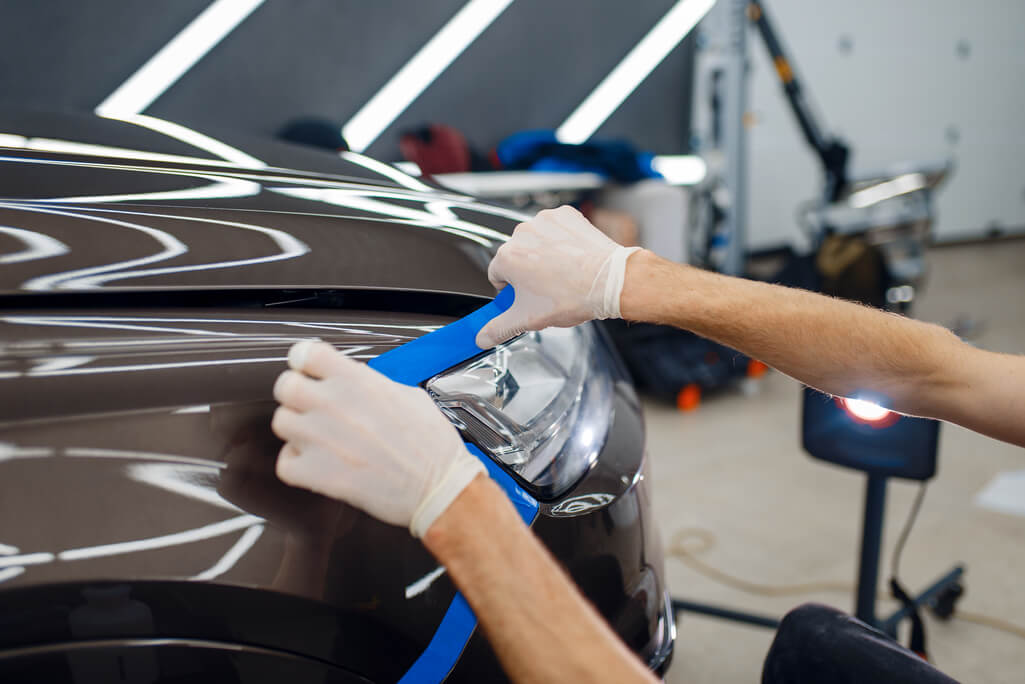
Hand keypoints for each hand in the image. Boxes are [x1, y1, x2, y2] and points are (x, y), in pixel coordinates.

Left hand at [271, 340, 486, 536]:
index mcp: (356, 380)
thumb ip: (371, 383)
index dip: (305, 363)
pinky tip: (319, 464)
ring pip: (281, 423)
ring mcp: (320, 439)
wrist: (439, 487)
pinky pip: (285, 463)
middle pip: (284, 386)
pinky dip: (298, 465)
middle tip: (312, 407)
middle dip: (297, 396)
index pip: (304, 353)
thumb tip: (354, 381)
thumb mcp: (408, 394)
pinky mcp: (316, 473)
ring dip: (297, 430)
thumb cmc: (431, 444)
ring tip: (319, 439)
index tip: (309, 371)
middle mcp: (333, 404)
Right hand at [476, 206, 641, 347]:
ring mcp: (545, 221)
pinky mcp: (566, 215)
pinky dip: (562, 240)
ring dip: (544, 254)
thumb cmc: (573, 296)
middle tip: (548, 289)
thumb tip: (482, 337)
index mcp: (507, 257)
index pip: (496, 274)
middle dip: (528, 272)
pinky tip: (573, 257)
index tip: (526, 296)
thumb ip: (499, 328)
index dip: (511, 289)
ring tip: (563, 274)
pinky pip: (556, 229)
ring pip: (536, 241)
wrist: (611, 281)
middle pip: (516, 256)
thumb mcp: (529, 319)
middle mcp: (522, 233)